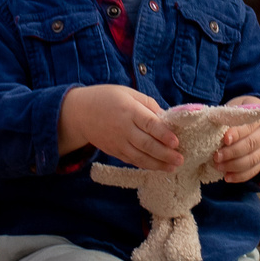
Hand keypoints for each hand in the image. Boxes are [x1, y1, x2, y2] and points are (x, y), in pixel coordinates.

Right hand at [59, 85, 182, 169]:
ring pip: (139, 156)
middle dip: (165, 154)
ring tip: (173, 167)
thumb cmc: (106, 98)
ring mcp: (117, 142)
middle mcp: (123, 128)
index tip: (176, 142)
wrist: (79, 113)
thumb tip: (166, 117)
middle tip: (180, 159)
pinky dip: (145, 165)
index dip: (163, 134)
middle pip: (146, 144)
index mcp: (129, 110)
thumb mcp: (128, 93)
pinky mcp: (113, 151)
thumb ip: (148, 104)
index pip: (149, 124)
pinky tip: (157, 167)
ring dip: (157, 164)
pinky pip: (131, 160)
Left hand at [212, 96, 259, 184]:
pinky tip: (227, 177)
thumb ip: (226, 115)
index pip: (249, 126)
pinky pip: (254, 171)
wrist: (257, 120)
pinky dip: (240, 176)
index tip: (225, 139)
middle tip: (216, 156)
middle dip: (232, 152)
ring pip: (252, 160)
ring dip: (233, 166)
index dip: (237, 133)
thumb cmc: (241, 113)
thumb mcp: (236, 108)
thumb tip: (206, 121)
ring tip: (218, 167)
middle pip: (251, 145)